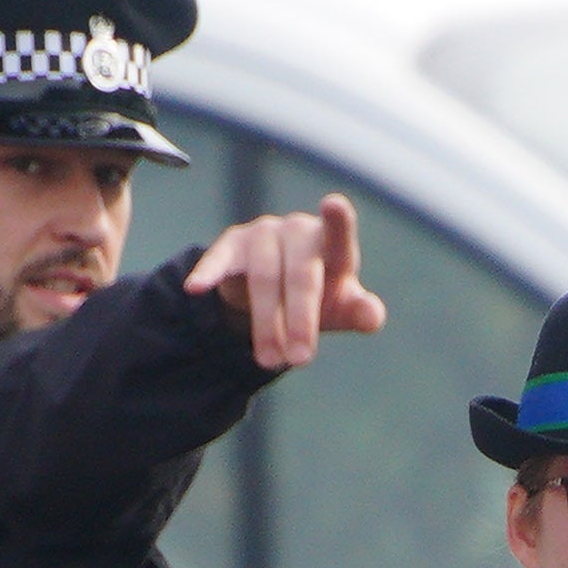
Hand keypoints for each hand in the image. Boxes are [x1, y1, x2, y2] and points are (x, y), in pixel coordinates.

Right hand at [181, 196, 388, 373]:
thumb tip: (372, 316)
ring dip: (266, 324)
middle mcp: (297, 231)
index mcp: (330, 244)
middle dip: (300, 320)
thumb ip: (361, 311)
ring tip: (271, 362)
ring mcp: (262, 234)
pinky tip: (196, 288)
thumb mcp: (341, 308)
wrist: (273, 293)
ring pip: (263, 278)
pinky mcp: (231, 245)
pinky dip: (208, 273)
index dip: (337, 220)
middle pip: (299, 274)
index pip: (338, 233)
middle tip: (300, 359)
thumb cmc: (317, 296)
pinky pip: (219, 260)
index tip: (334, 205)